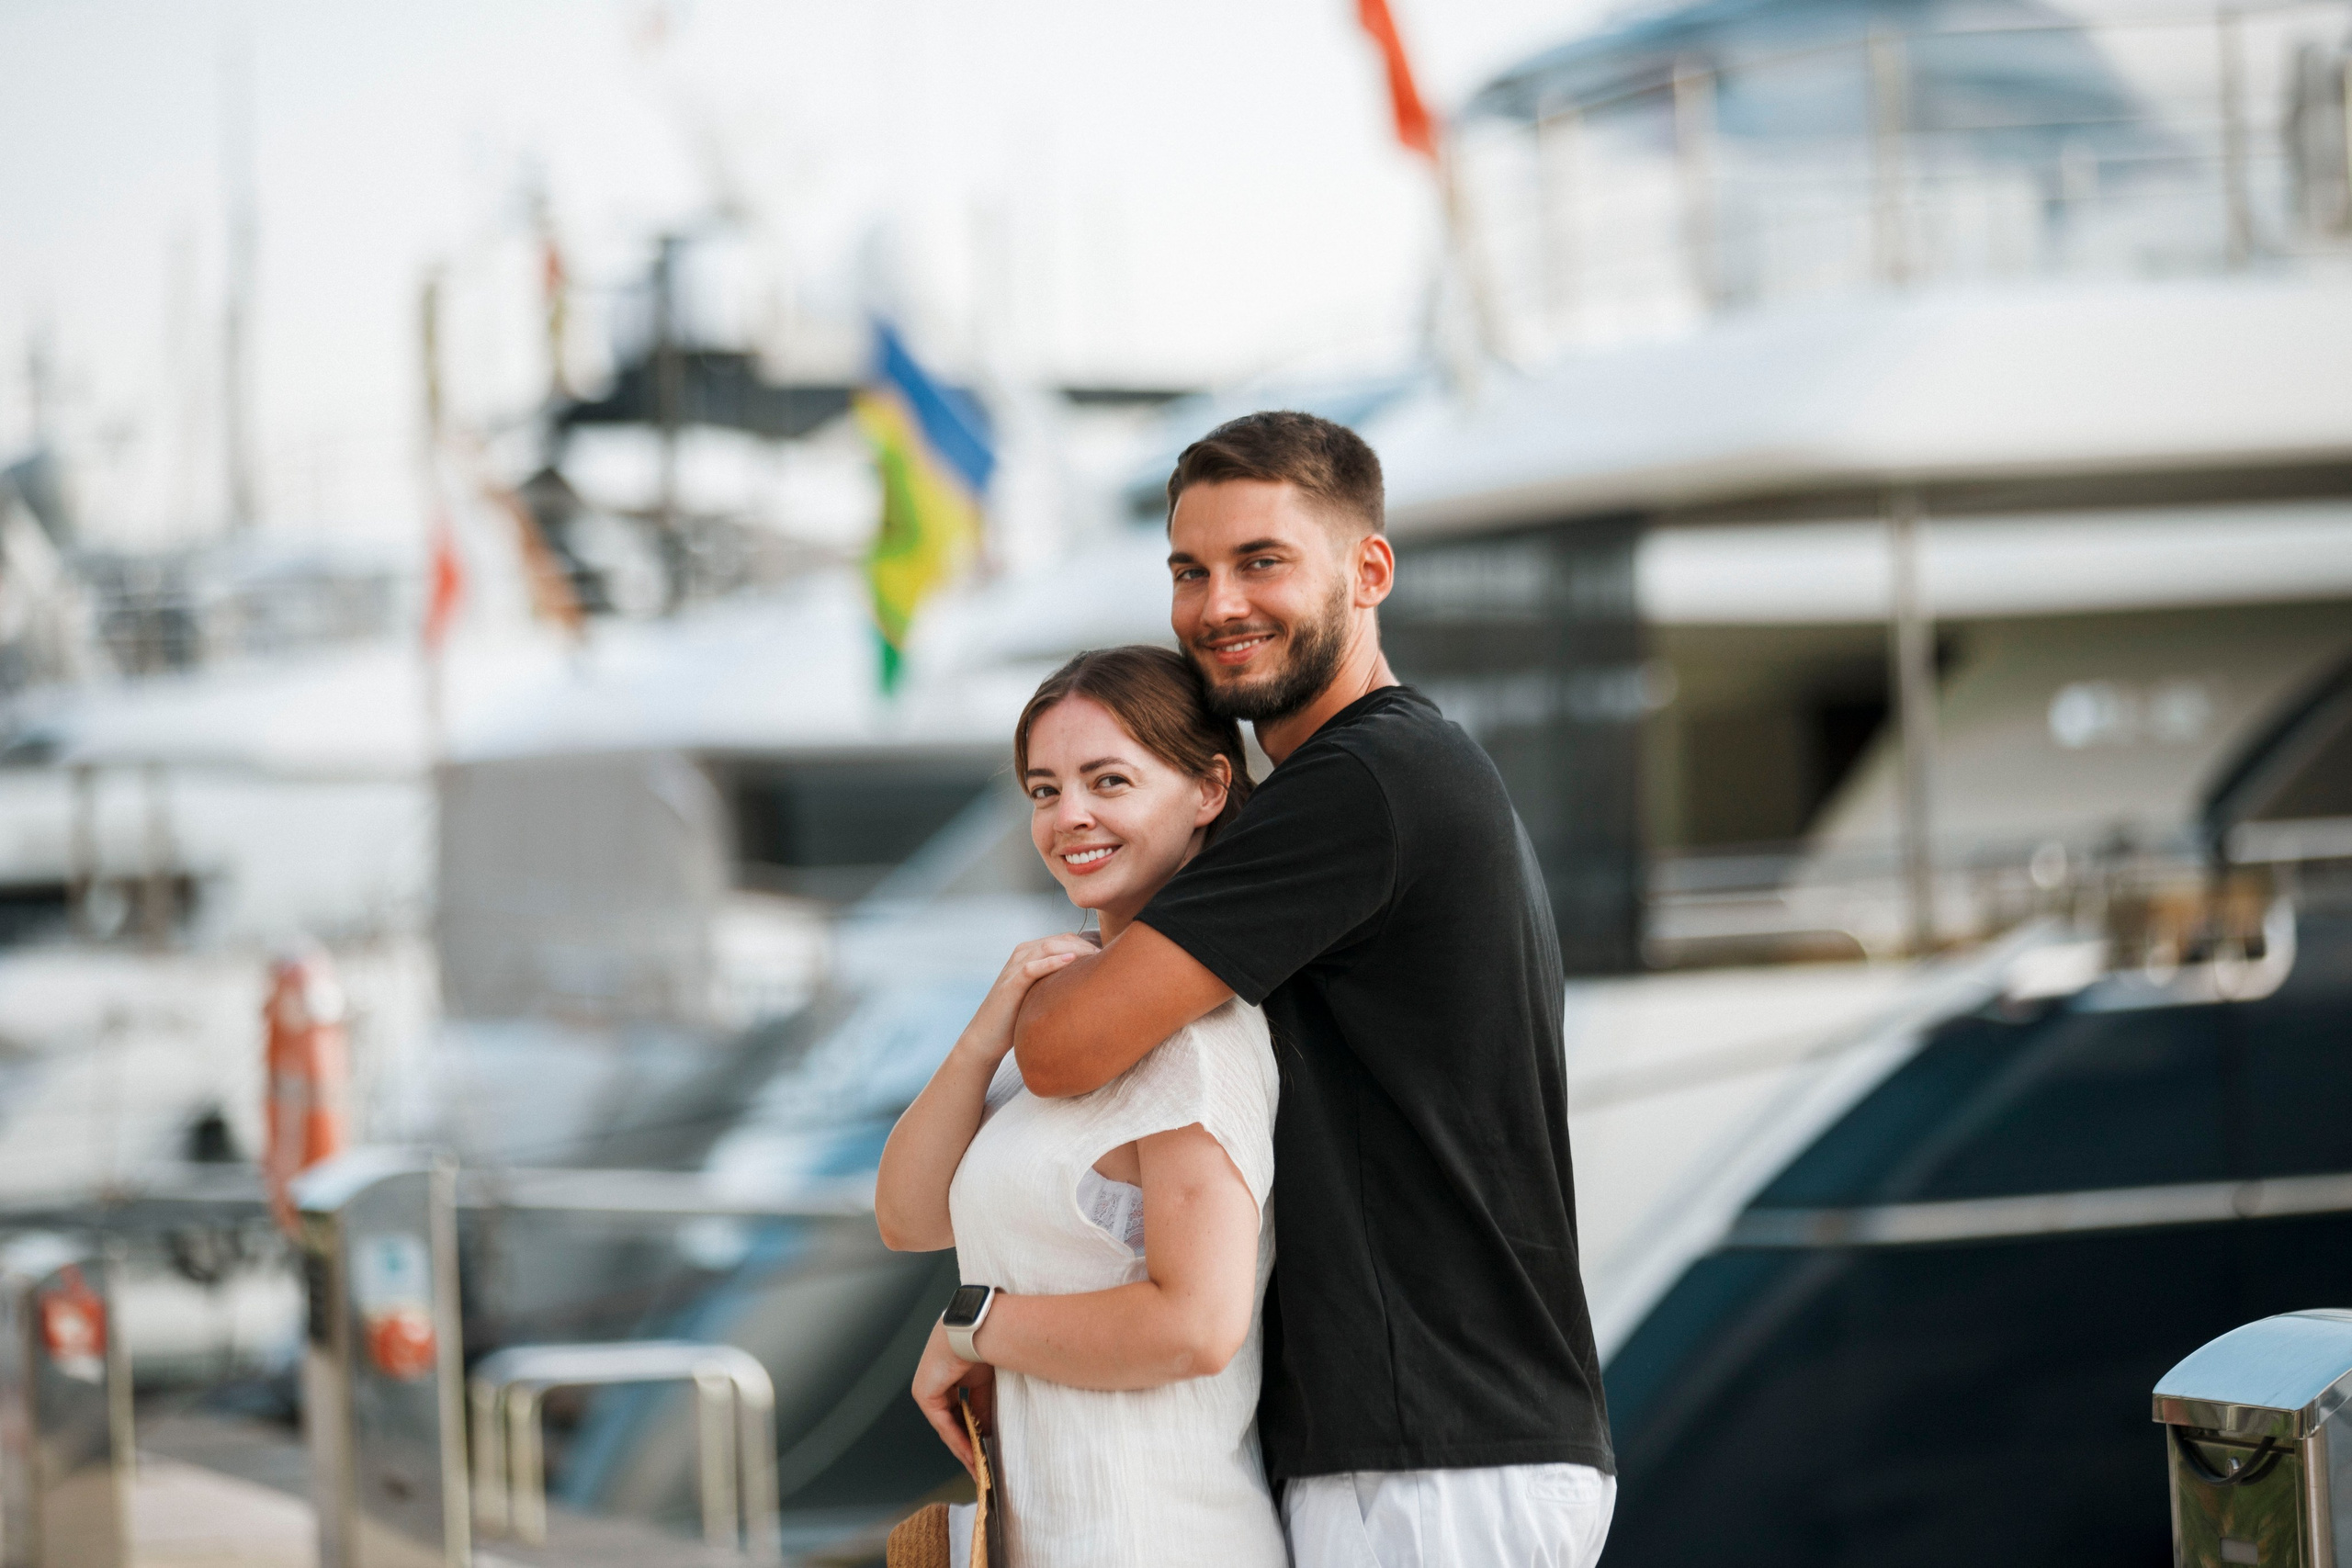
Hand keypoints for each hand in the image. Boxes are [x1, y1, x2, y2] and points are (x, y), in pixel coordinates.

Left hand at [911, 1317, 994, 1476]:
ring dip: (963, 1449)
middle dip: (967, 1445)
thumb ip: (982, 1408)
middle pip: (951, 1421)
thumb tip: (985, 1432)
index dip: (972, 1431)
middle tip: (980, 1466)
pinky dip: (959, 1441)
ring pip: (946, 1426)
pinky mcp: (923, 1394)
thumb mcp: (985, 1383)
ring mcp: (926, 1388)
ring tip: (978, 1468)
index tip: (984, 1449)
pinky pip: (943, 1424)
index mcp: (947, 1373)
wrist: (977, 1329)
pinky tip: (972, 1455)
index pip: (958, 1409)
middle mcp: (934, 1381)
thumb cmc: (984, 1345)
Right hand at [955, 934, 1098, 1067]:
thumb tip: (1094, 985)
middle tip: (1111, 955)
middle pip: (1061, 939)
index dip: (1090, 943)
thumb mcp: (1042, 993)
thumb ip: (1060, 982)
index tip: (1112, 954)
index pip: (1066, 938)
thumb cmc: (1019, 1016)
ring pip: (1048, 947)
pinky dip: (1052, 962)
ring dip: (1075, 949)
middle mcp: (1023, 954)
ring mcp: (1015, 967)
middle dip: (1087, 944)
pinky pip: (1032, 967)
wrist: (987, 1036)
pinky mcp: (1010, 984)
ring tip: (1098, 956)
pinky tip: (1071, 961)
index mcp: (1032, 953)